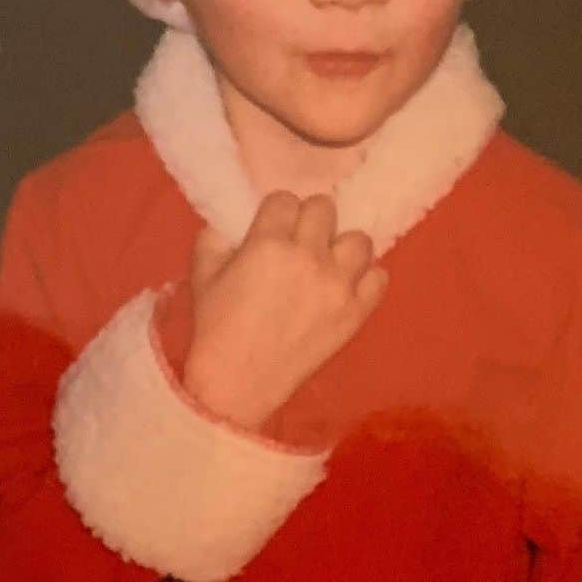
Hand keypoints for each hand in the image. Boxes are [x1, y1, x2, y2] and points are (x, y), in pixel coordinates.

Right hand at [181, 191, 386, 429]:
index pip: (285, 199)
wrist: (239, 382)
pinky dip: (365, 279)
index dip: (276, 212)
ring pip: (359, 240)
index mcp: (268, 244)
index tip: (271, 228)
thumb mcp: (202, 275)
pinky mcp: (356, 313)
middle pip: (325, 208)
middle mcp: (308, 258)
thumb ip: (213, 239)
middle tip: (299, 243)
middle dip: (308, 221)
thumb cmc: (216, 328)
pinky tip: (346, 287)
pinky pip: (379, 279)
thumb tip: (231, 225)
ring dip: (342, 247)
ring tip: (328, 264)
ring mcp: (338, 286)